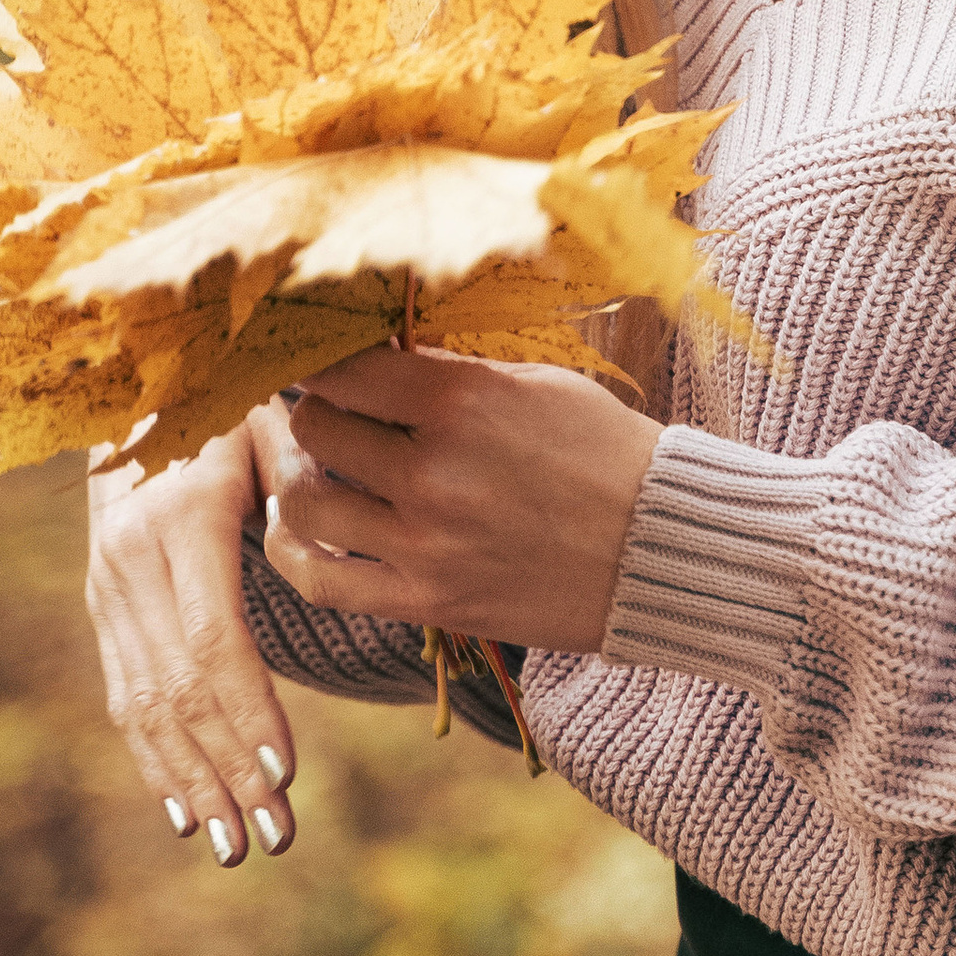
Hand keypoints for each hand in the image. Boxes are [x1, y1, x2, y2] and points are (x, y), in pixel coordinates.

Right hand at [87, 407, 302, 867]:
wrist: (137, 378)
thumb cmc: (232, 394)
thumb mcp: (274, 414)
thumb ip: (305, 468)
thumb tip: (331, 522)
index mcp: (182, 518)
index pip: (212, 638)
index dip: (247, 711)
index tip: (285, 774)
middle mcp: (130, 559)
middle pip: (178, 689)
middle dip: (226, 771)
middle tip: (275, 838)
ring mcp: (106, 585)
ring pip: (144, 705)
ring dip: (191, 782)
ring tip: (237, 846)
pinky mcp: (101, 603)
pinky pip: (124, 694)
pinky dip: (153, 759)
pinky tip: (184, 811)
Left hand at [265, 346, 660, 659]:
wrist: (664, 548)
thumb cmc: (608, 453)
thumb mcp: (539, 384)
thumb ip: (452, 372)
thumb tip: (373, 354)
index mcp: (464, 401)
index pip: (342, 365)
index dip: (319, 357)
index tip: (318, 359)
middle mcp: (435, 471)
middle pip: (316, 428)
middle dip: (320, 414)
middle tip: (333, 413)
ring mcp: (428, 542)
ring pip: (304, 503)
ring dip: (302, 480)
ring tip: (318, 469)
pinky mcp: (430, 601)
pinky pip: (321, 584)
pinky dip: (292, 555)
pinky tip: (296, 533)